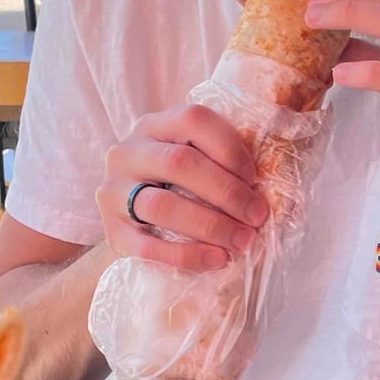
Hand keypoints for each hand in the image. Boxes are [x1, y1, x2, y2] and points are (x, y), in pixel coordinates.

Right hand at [96, 104, 269, 271]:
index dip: (230, 148)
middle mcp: (127, 152)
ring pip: (163, 205)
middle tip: (257, 215)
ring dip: (210, 225)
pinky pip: (148, 247)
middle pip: (179, 163)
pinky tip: (217, 259)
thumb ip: (219, 159)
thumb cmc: (175, 183)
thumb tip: (268, 184)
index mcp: (154, 126)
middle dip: (227, 192)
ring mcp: (113, 192)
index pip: (194, 120)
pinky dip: (188, 255)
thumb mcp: (192, 157)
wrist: (130, 214)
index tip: (255, 178)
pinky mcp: (111, 232)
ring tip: (242, 240)